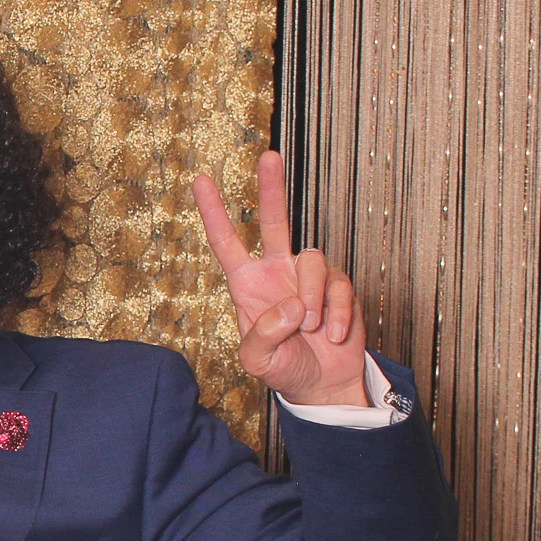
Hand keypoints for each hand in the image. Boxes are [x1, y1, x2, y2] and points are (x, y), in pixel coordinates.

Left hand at [193, 151, 369, 406]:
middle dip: (271, 188)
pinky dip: (338, 314)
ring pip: (313, 260)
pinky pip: (340, 287)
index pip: (226, 243)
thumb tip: (291, 304)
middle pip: (275, 222)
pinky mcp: (338, 286)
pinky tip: (335, 334)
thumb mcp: (258, 360)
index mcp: (248, 285)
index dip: (213, 213)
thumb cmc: (284, 369)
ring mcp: (308, 277)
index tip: (200, 181)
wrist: (323, 384)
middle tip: (268, 157)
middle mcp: (277, 273)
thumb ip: (263, 334)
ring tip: (312, 330)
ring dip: (314, 299)